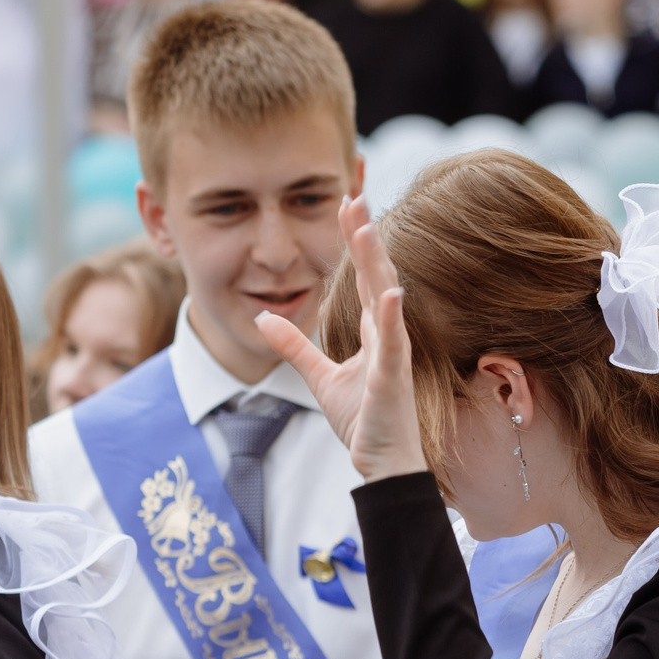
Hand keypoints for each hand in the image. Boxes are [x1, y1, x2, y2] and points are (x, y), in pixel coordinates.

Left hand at [256, 195, 428, 483]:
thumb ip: (295, 345)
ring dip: (378, 263)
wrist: (384, 463)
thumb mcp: (320, 377)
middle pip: (379, 275)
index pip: (367, 276)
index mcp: (376, 332)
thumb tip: (264, 317)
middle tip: (354, 196)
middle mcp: (390, 336)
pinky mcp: (393, 378)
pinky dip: (394, 317)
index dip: (357, 241)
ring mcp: (394, 355)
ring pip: (388, 298)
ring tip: (367, 227)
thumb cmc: (364, 422)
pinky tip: (393, 292)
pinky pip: (394, 343)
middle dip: (366, 236)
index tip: (347, 205)